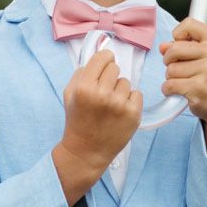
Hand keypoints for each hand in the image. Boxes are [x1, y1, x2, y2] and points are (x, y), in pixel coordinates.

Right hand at [53, 49, 141, 201]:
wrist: (86, 150)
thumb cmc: (77, 120)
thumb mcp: (69, 93)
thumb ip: (82, 72)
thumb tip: (100, 55)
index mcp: (85, 87)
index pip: (103, 57)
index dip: (104, 60)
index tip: (104, 65)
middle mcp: (102, 94)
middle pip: (115, 68)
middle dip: (109, 77)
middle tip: (103, 92)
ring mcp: (120, 105)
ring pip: (126, 82)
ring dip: (120, 90)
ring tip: (110, 105)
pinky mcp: (133, 114)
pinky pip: (137, 94)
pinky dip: (130, 101)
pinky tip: (120, 112)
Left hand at [162, 19, 206, 135]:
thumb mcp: (203, 56)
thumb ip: (182, 46)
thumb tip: (163, 47)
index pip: (189, 24)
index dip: (178, 36)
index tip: (182, 47)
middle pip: (174, 49)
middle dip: (169, 60)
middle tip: (179, 68)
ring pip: (170, 69)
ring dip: (171, 77)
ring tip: (184, 81)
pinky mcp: (199, 89)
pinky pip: (170, 85)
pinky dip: (168, 89)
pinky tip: (179, 92)